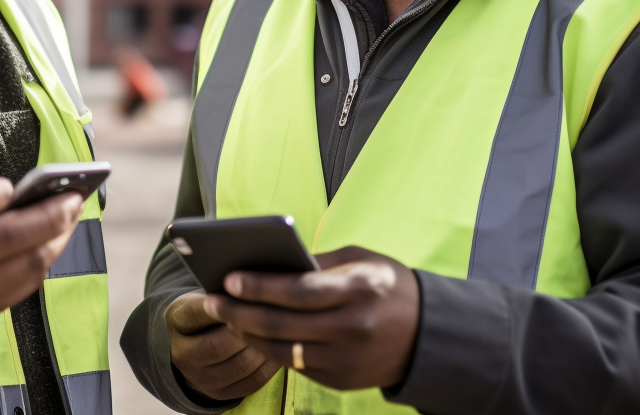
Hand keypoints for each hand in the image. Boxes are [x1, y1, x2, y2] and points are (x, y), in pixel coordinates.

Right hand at [0, 166, 82, 316]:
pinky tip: (52, 243)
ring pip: (23, 267)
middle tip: (74, 198)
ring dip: (56, 241)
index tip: (14, 186)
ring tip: (70, 218)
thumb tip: (16, 196)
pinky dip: (42, 264)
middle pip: (6, 239)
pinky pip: (21, 288)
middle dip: (49, 216)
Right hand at [167, 291, 280, 399]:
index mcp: (177, 321)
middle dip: (250, 330)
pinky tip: (279, 349)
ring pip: (242, 365)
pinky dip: (270, 366)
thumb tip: (256, 287)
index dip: (229, 306)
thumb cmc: (206, 312)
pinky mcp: (219, 393)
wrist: (191, 345)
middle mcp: (182, 354)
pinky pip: (252, 382)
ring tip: (280, 333)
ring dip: (265, 348)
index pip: (203, 312)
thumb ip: (221, 295)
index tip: (250, 295)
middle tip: (274, 316)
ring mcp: (200, 378)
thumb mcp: (202, 297)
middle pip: (222, 344)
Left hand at [203, 246, 419, 390]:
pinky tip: (250, 334)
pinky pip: (295, 366)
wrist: (428, 334)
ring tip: (225, 315)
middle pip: (282, 324)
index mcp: (359, 291)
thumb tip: (270, 263)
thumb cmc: (387, 285)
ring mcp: (346, 359)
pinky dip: (269, 350)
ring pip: (282, 350)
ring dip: (247, 333)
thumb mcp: (362, 259)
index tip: (229, 277)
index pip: (299, 291)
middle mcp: (352, 329)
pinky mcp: (341, 380)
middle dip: (240, 311)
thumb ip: (319, 262)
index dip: (260, 286)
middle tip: (211, 299)